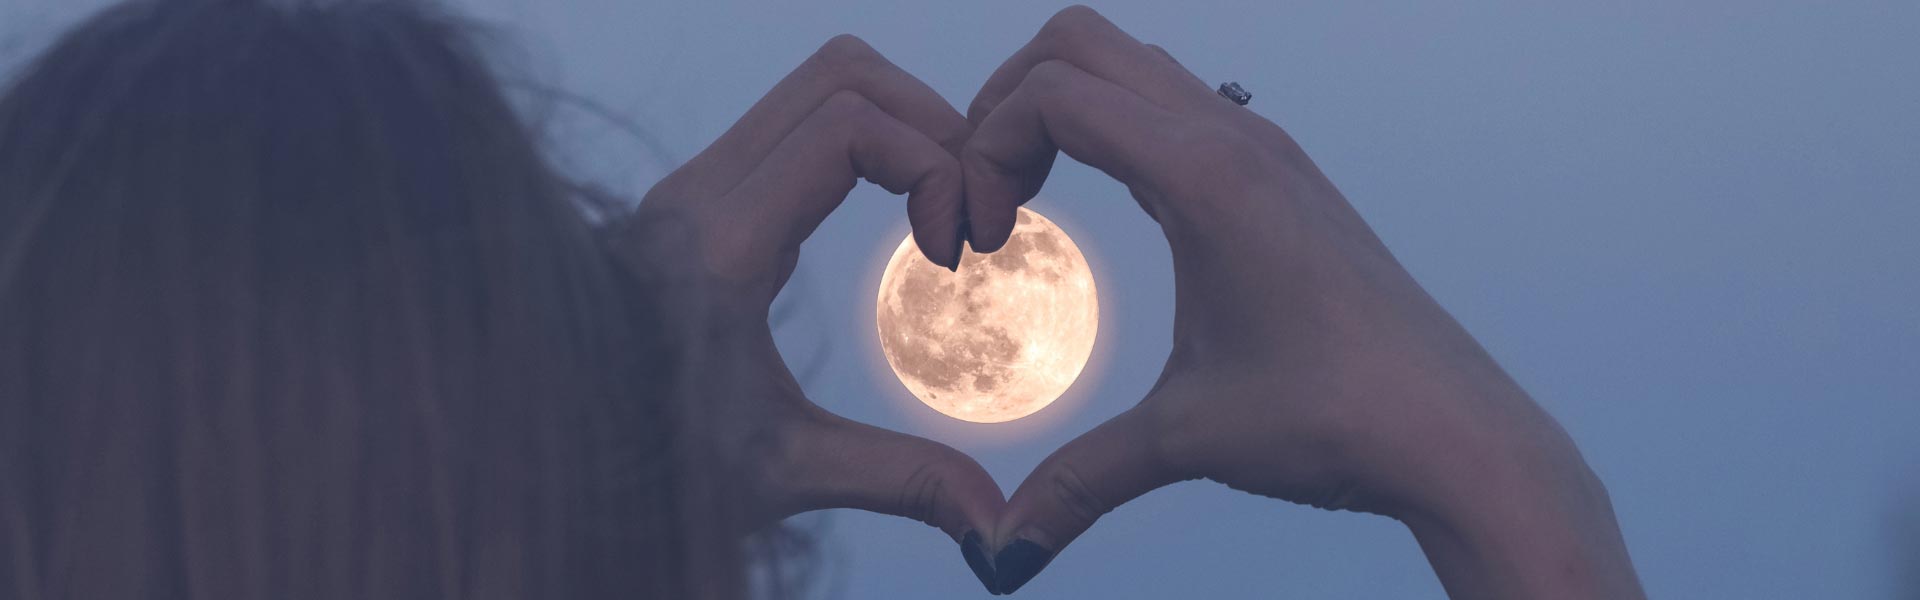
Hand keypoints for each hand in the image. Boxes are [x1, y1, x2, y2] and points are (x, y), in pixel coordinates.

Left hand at [601, 35, 1001, 589]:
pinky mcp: (698, 198)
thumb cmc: (647, 465)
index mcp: (719, 247)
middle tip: (970, 207)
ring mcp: (692, 187)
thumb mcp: (786, 472)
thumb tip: (996, 525)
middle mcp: (697, 195)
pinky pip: (795, 123)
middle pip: (841, 77)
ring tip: (941, 204)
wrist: (553, 448)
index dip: (934, 165)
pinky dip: (863, 140)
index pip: (850, 127)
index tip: (959, 248)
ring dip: (897, 123)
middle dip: (930, 124)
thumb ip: (899, 479)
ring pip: (816, 87)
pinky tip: (894, 212)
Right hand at [956, 7, 1643, 596]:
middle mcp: (1237, 138)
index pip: (1053, 94)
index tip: (977, 237)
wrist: (1458, 434)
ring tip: (1028, 195)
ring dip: (1061, 108)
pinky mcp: (1281, 175)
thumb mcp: (1187, 437)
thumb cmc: (1342, 417)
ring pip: (1129, 64)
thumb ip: (1079, 481)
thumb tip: (1002, 550)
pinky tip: (1110, 208)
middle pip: (1080, 44)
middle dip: (1005, 104)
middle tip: (983, 195)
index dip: (983, 149)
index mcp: (1206, 175)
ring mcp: (1265, 148)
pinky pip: (1173, 104)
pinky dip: (1113, 126)